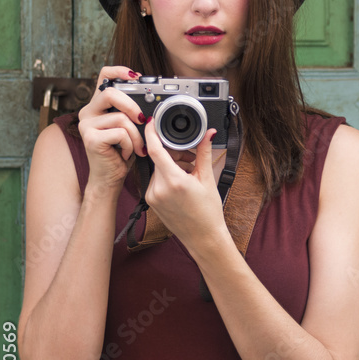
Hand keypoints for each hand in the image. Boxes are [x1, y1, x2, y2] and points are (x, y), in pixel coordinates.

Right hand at [77, 66, 147, 188]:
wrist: (110, 177)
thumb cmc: (122, 151)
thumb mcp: (130, 126)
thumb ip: (134, 111)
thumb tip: (153, 98)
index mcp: (98, 105)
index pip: (103, 76)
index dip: (119, 71)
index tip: (136, 75)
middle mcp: (88, 112)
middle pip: (110, 93)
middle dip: (132, 106)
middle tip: (142, 120)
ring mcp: (86, 125)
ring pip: (120, 118)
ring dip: (136, 135)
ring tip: (137, 147)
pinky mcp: (90, 138)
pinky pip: (120, 133)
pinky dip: (130, 144)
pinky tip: (126, 153)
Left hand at [142, 122, 229, 252]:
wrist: (202, 237)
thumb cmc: (207, 212)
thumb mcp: (207, 179)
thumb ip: (203, 153)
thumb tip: (208, 134)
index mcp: (173, 181)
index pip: (155, 150)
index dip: (152, 133)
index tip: (152, 122)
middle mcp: (158, 189)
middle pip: (159, 158)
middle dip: (173, 152)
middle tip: (190, 156)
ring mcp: (152, 196)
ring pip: (157, 169)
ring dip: (170, 164)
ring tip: (189, 171)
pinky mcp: (150, 201)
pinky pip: (155, 180)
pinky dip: (167, 175)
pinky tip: (181, 181)